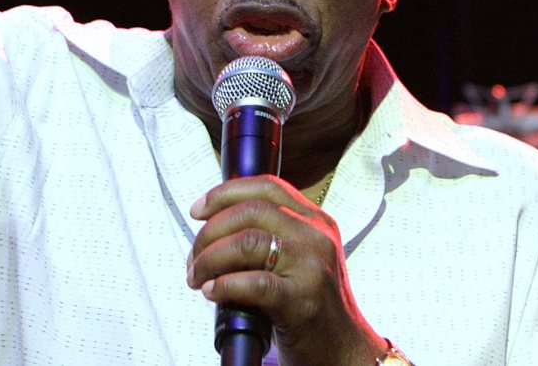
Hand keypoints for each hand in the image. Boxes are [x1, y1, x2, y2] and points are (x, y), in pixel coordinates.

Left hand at [187, 175, 385, 365]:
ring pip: (246, 242)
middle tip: (194, 257)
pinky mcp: (302, 301)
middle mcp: (316, 237)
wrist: (343, 349)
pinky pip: (253, 283)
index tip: (198, 210)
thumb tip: (212, 227)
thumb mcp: (300, 256)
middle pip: (249, 211)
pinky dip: (224, 285)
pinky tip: (212, 292)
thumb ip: (270, 234)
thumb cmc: (310, 303)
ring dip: (209, 259)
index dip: (225, 193)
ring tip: (197, 277)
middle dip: (209, 232)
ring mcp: (311, 267)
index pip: (266, 187)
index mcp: (315, 221)